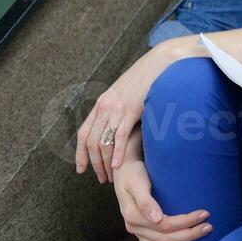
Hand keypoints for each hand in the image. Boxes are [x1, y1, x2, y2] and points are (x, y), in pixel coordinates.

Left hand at [76, 39, 188, 182]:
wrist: (161, 62)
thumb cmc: (149, 78)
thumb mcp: (128, 94)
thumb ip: (121, 109)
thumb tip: (122, 126)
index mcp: (102, 103)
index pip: (83, 133)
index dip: (80, 154)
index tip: (81, 169)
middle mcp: (105, 106)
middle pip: (91, 142)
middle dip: (93, 164)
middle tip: (101, 178)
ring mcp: (116, 108)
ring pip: (103, 142)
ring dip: (104, 163)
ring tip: (110, 176)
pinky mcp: (130, 109)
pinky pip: (119, 136)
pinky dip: (117, 153)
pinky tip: (118, 165)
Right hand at [111, 137, 210, 240]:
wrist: (123, 171)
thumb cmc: (133, 173)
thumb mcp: (138, 183)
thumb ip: (146, 202)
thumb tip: (158, 219)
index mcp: (134, 216)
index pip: (166, 225)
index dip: (186, 221)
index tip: (205, 213)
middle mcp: (134, 228)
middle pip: (165, 239)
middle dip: (189, 235)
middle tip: (209, 227)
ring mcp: (137, 234)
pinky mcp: (140, 234)